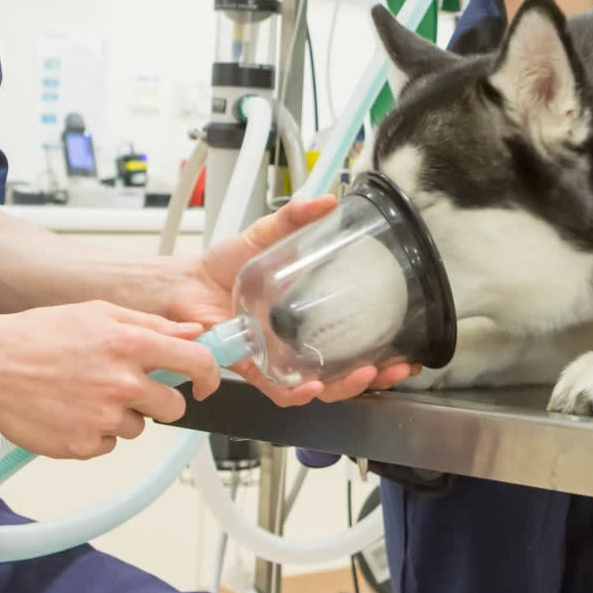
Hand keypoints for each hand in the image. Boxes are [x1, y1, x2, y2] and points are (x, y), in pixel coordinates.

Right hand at [0, 301, 219, 459]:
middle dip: (157, 400)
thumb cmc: (37, 334)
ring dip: (121, 415)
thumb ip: (151, 325)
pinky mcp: (84, 446)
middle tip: (124, 387)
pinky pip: (108, 444)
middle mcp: (122, 384)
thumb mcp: (98, 314)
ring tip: (84, 394)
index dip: (209, 376)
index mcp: (130, 345)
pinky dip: (94, 432)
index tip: (205, 383)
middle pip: (172, 407)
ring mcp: (103, 418)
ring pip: (138, 427)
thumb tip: (193, 333)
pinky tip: (69, 411)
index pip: (197, 363)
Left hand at [165, 196, 420, 406]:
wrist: (183, 284)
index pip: (355, 341)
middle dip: (376, 376)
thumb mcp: (263, 236)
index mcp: (309, 317)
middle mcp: (298, 344)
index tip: (408, 349)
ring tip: (364, 374)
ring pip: (319, 387)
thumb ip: (293, 219)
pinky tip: (311, 386)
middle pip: (345, 371)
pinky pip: (277, 389)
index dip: (384, 350)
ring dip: (345, 386)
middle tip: (396, 367)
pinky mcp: (252, 368)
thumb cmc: (221, 266)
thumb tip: (326, 200)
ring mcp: (277, 359)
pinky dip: (295, 392)